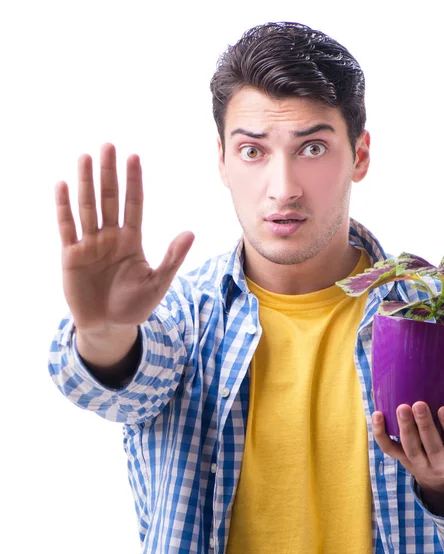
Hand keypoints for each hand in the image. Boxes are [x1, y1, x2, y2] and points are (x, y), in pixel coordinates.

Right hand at [55, 143, 194, 333]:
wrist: (110, 326)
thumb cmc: (135, 305)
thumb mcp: (158, 282)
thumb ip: (172, 257)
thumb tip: (190, 232)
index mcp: (131, 240)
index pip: (133, 204)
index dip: (133, 182)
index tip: (134, 157)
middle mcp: (110, 237)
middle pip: (109, 198)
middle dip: (109, 173)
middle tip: (109, 146)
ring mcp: (90, 244)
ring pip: (87, 206)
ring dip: (86, 182)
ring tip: (86, 156)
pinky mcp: (71, 255)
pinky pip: (67, 227)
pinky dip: (64, 207)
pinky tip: (63, 185)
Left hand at [371, 379, 443, 515]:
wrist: (443, 476)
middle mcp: (440, 464)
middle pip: (431, 448)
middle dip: (424, 428)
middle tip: (418, 404)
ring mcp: (419, 463)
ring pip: (410, 449)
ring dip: (404, 429)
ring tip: (401, 407)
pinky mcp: (401, 459)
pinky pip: (389, 449)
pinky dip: (381, 434)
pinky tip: (376, 414)